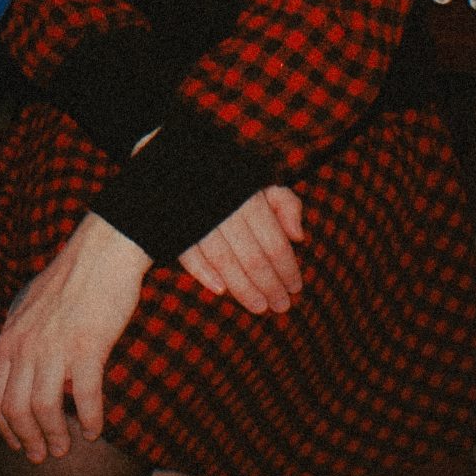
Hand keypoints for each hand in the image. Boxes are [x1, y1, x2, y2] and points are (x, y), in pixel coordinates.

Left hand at [0, 213, 149, 463]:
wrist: (102, 251)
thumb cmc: (70, 279)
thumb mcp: (29, 308)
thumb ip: (20, 339)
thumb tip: (17, 370)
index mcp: (10, 337)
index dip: (3, 427)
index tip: (17, 442)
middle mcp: (26, 345)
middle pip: (16, 410)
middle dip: (28, 440)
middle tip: (43, 455)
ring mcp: (55, 347)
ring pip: (45, 409)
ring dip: (55, 436)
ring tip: (66, 447)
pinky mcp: (87, 346)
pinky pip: (84, 397)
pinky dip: (89, 419)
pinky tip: (96, 428)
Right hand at [178, 185, 304, 315]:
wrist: (184, 168)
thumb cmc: (234, 182)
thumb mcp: (263, 184)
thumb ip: (286, 204)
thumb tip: (298, 237)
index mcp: (250, 197)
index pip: (274, 243)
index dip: (287, 269)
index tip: (296, 288)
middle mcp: (225, 209)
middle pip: (252, 257)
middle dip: (269, 286)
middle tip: (281, 306)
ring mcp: (199, 219)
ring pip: (224, 262)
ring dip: (243, 289)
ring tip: (259, 307)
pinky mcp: (176, 227)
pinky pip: (189, 256)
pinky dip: (203, 274)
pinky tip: (221, 291)